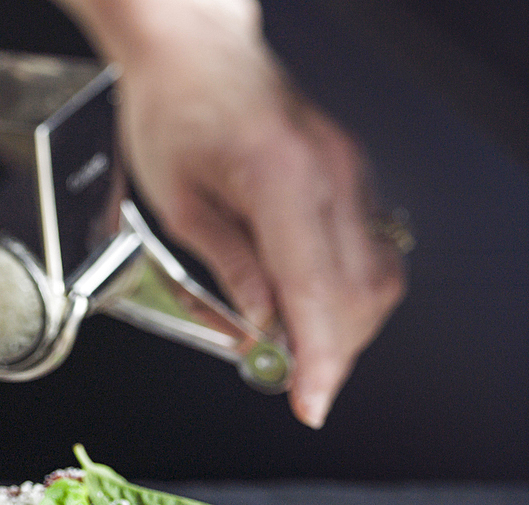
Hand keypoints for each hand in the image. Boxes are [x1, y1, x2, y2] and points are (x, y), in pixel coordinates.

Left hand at [59, 0, 405, 425]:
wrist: (195, 56)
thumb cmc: (173, 115)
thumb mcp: (179, 206)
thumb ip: (228, 271)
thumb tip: (260, 327)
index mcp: (280, 180)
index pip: (314, 293)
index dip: (318, 361)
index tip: (311, 405)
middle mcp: (330, 175)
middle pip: (357, 295)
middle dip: (331, 355)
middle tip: (293, 386)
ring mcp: (349, 173)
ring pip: (375, 278)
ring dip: (343, 330)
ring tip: (297, 353)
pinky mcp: (349, 176)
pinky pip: (368, 252)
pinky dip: (345, 296)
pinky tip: (309, 312)